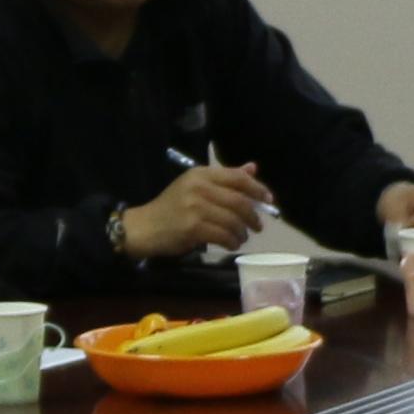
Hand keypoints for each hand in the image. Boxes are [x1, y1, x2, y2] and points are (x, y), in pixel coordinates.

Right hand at [115, 163, 271, 262]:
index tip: (269, 200)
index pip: (237, 177)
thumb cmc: (172, 208)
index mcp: (201, 174)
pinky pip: (223, 236)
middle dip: (253, 215)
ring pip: (233, 220)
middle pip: (239, 201)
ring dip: (242, 232)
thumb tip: (252, 169)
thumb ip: (225, 179)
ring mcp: (195, 207)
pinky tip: (231, 244)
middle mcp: (199, 187)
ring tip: (241, 237)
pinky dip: (232, 242)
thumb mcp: (196, 187)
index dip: (257, 188)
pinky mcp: (193, 227)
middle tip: (258, 226)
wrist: (144, 227)